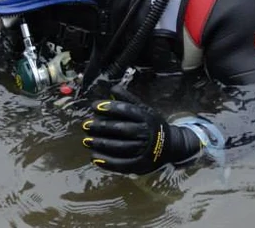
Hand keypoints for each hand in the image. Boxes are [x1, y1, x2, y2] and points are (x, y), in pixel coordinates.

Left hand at [81, 85, 200, 174]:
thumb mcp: (144, 109)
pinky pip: (122, 164)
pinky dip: (107, 162)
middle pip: (121, 129)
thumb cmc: (151, 124)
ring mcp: (144, 150)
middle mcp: (146, 133)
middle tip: (85, 125)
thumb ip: (128, 99)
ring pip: (120, 147)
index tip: (94, 106)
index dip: (110, 108)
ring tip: (86, 140)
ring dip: (101, 144)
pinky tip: (94, 157)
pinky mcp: (140, 165)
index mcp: (146, 117)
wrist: (170, 146)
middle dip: (101, 126)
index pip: (127, 110)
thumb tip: (112, 88)